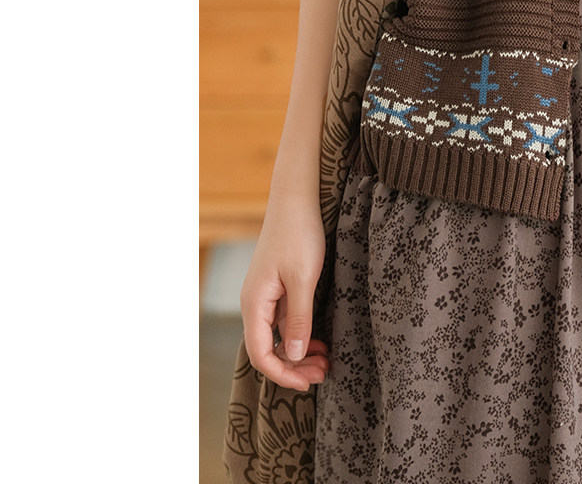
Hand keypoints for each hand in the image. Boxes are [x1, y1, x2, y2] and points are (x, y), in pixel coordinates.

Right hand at [240, 195, 330, 390]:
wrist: (296, 199)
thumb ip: (298, 318)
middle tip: (324, 373)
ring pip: (278, 336)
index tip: (308, 383)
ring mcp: (265, 296)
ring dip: (300, 352)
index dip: (283, 374)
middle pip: (269, 349)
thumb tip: (294, 356)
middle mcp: (255, 304)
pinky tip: (320, 339)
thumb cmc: (299, 234)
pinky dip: (301, 333)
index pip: (261, 354)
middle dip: (294, 366)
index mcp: (255, 304)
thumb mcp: (303, 278)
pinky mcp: (277, 287)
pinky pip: (285, 321)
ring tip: (326, 360)